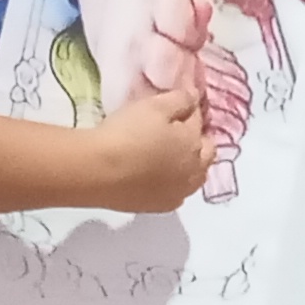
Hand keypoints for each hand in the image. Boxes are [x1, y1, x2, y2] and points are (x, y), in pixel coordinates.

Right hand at [88, 73, 210, 210]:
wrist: (98, 172)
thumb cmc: (128, 133)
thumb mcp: (155, 106)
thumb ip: (181, 99)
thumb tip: (196, 96)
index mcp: (195, 144)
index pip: (199, 120)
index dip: (191, 108)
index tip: (180, 101)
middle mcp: (194, 172)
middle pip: (206, 153)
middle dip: (198, 140)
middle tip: (181, 130)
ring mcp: (179, 193)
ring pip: (194, 176)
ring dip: (189, 164)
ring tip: (172, 154)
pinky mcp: (160, 208)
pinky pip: (176, 193)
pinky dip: (174, 183)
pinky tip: (160, 177)